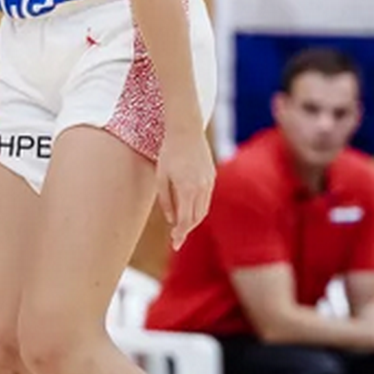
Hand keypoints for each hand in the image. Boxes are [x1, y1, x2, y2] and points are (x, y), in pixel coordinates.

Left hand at [158, 129, 216, 250]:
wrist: (186, 130)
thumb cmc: (169, 152)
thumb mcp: (161, 177)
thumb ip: (166, 200)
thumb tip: (171, 220)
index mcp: (187, 189)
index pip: (185, 220)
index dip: (180, 234)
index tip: (175, 244)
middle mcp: (202, 188)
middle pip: (196, 218)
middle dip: (186, 230)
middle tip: (176, 239)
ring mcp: (209, 182)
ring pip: (203, 210)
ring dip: (193, 220)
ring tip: (182, 227)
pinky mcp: (212, 176)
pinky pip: (207, 198)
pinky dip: (199, 208)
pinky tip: (190, 210)